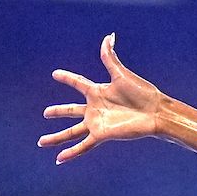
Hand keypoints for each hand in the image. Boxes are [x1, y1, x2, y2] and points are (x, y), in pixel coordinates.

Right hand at [39, 34, 167, 162]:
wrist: (155, 113)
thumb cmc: (142, 93)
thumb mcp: (122, 74)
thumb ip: (110, 57)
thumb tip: (109, 36)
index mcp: (98, 91)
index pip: (78, 83)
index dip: (67, 78)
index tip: (55, 74)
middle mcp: (95, 108)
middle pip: (71, 110)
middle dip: (58, 111)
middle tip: (45, 113)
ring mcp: (97, 123)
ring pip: (71, 131)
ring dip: (56, 138)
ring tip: (41, 142)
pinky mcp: (101, 134)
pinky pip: (83, 145)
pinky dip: (71, 153)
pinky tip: (59, 159)